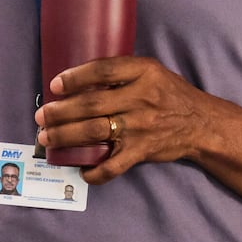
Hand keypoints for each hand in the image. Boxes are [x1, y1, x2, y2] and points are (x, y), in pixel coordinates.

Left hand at [34, 56, 207, 183]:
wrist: (201, 124)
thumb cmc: (171, 94)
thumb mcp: (152, 72)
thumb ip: (122, 73)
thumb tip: (80, 79)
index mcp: (144, 72)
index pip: (104, 70)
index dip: (76, 76)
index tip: (55, 85)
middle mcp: (141, 97)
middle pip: (91, 103)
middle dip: (60, 112)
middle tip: (41, 117)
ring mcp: (141, 126)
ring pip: (94, 132)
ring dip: (65, 136)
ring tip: (46, 138)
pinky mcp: (142, 150)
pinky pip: (113, 165)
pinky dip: (95, 171)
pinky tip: (81, 170)